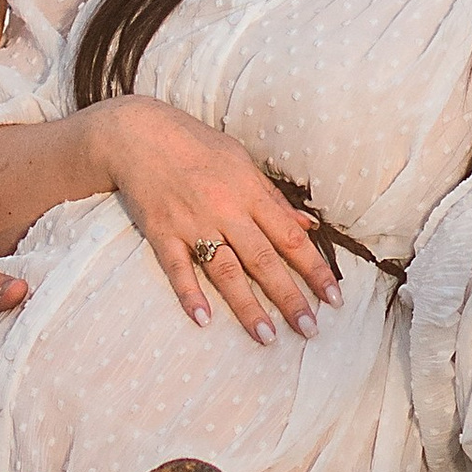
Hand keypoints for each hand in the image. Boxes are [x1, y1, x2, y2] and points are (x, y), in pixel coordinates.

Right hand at [88, 100, 338, 345]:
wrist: (137, 132)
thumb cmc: (195, 144)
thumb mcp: (241, 161)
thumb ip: (273, 198)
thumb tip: (308, 226)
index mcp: (249, 192)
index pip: (290, 238)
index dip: (314, 269)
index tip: (334, 298)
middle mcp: (224, 209)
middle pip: (263, 260)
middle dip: (289, 297)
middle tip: (309, 331)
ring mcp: (191, 222)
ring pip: (225, 271)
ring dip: (247, 306)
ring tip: (266, 338)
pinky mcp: (160, 231)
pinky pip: (176, 268)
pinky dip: (189, 294)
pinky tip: (203, 320)